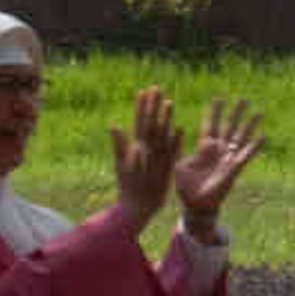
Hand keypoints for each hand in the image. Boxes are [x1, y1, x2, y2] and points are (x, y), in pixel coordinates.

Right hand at [110, 90, 182, 228]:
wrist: (137, 207)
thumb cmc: (128, 186)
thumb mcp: (120, 164)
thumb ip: (119, 145)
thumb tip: (114, 125)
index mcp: (135, 148)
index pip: (139, 123)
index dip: (142, 107)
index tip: (143, 91)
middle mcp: (146, 152)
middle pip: (150, 125)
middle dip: (153, 107)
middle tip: (156, 88)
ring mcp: (156, 160)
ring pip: (162, 136)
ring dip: (166, 119)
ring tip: (170, 102)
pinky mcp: (165, 170)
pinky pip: (172, 155)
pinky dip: (175, 142)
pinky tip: (180, 129)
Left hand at [175, 94, 264, 225]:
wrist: (196, 205)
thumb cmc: (184, 186)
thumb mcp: (178, 163)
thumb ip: (179, 148)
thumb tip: (176, 132)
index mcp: (203, 148)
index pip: (210, 125)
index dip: (214, 112)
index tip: (218, 98)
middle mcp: (218, 150)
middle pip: (229, 126)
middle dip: (235, 113)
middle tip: (243, 98)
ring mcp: (228, 159)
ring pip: (241, 137)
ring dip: (249, 125)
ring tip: (258, 112)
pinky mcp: (234, 168)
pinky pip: (246, 154)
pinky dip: (255, 145)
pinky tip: (264, 136)